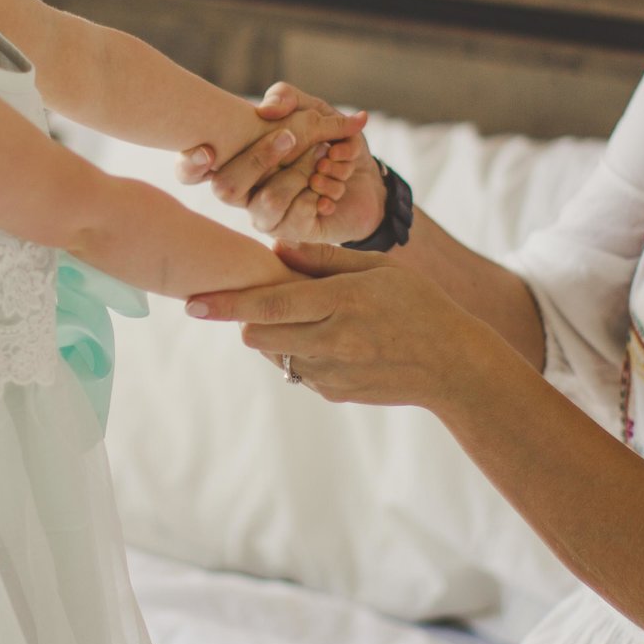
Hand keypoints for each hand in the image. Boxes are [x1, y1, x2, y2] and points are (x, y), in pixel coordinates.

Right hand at [176, 83, 386, 244]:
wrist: (367, 177)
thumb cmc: (328, 142)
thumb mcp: (312, 109)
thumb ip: (287, 99)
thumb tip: (269, 108)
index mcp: (234, 161)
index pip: (189, 171)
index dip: (189, 165)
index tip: (206, 150)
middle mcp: (243, 192)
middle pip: (226, 187)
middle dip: (260, 157)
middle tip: (290, 136)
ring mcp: (264, 216)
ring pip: (266, 202)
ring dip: (299, 174)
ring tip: (323, 159)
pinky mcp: (291, 233)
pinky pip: (295, 218)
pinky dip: (320, 193)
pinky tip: (333, 187)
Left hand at [186, 241, 499, 409]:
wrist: (451, 365)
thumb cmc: (418, 304)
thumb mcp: (378, 269)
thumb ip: (323, 260)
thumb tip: (275, 249)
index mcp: (343, 302)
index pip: (270, 305)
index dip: (226, 305)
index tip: (192, 303)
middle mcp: (334, 341)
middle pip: (259, 335)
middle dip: (247, 320)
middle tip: (258, 304)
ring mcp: (333, 373)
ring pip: (275, 354)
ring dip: (274, 337)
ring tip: (307, 320)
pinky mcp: (335, 394)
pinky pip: (297, 372)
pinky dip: (298, 355)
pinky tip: (329, 343)